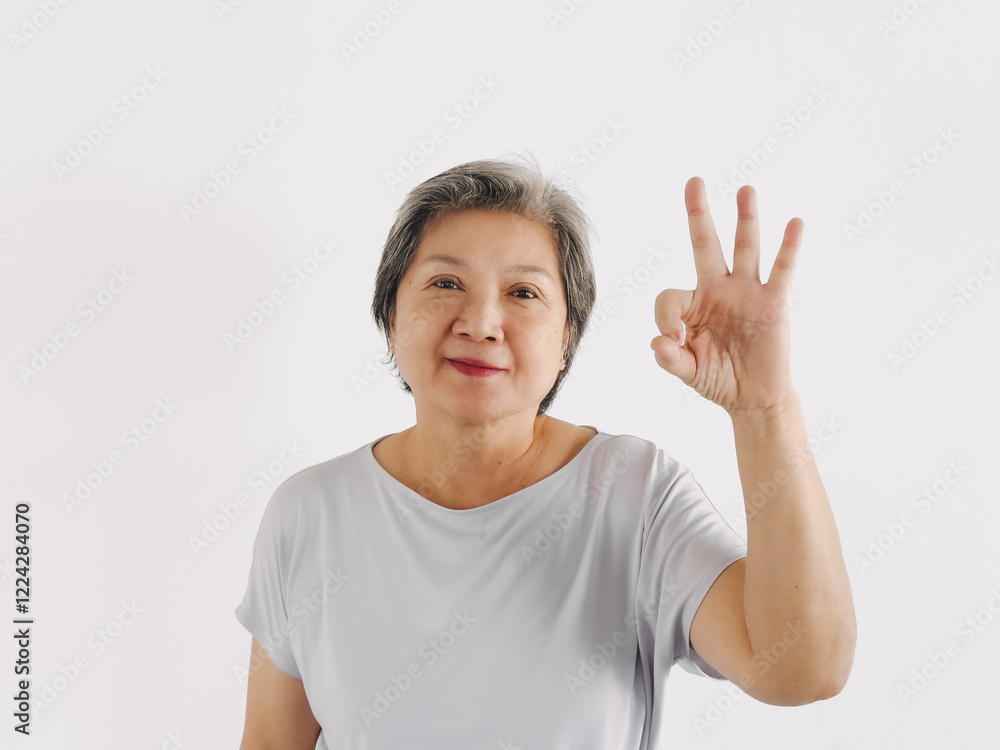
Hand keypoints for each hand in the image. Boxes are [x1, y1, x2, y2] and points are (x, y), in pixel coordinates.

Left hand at [650, 177, 802, 415]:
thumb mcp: (686, 370)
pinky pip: (781, 271)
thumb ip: (669, 358)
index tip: (672, 339)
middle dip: (699, 214)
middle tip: (694, 181)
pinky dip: (788, 248)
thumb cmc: (717, 379)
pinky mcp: (773, 302)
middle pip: (705, 244)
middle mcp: (718, 290)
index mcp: (692, 304)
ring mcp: (746, 292)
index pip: (669, 296)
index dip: (666, 318)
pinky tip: (794, 224)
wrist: (752, 398)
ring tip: (746, 190)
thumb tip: (657, 342)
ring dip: (745, 219)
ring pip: (744, 249)